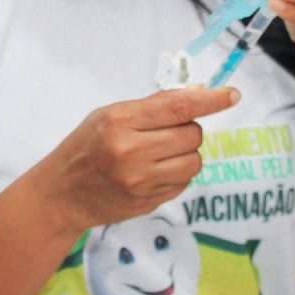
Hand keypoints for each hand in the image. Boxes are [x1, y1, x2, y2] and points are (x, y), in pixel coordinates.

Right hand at [37, 86, 238, 232]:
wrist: (62, 194)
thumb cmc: (87, 146)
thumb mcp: (111, 114)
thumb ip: (154, 105)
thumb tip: (199, 92)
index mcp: (121, 121)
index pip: (179, 106)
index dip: (211, 100)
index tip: (232, 94)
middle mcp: (132, 152)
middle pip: (192, 134)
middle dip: (189, 129)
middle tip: (167, 131)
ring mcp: (140, 181)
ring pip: (195, 160)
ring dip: (187, 153)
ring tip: (162, 152)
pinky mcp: (148, 202)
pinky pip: (184, 182)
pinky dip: (178, 173)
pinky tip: (155, 170)